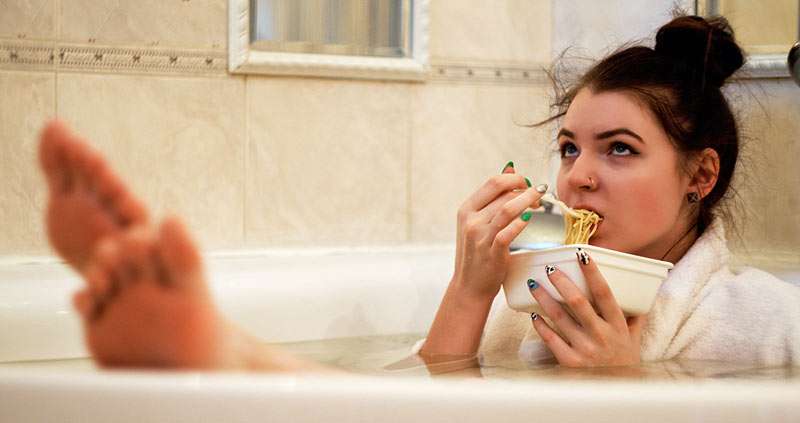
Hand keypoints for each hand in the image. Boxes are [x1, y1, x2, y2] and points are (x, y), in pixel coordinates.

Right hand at [451, 166, 545, 300]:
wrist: (469, 285)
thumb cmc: (478, 253)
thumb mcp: (478, 222)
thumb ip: (493, 198)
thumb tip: (510, 167)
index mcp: (466, 209)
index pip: (493, 182)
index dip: (515, 178)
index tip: (528, 184)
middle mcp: (470, 220)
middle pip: (502, 192)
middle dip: (525, 188)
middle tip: (539, 193)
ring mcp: (479, 236)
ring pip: (507, 209)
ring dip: (528, 201)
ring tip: (540, 202)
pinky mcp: (491, 251)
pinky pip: (508, 231)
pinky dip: (521, 223)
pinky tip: (530, 220)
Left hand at [528, 248, 646, 366]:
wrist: (616, 391)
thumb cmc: (623, 361)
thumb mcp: (633, 338)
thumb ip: (635, 316)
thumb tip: (643, 292)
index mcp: (618, 326)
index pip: (605, 294)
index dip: (593, 273)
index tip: (582, 255)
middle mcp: (602, 336)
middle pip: (578, 303)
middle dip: (562, 282)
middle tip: (549, 268)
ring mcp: (584, 350)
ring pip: (560, 318)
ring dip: (544, 299)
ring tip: (534, 284)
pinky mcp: (570, 362)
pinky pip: (551, 339)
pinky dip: (541, 325)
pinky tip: (533, 314)